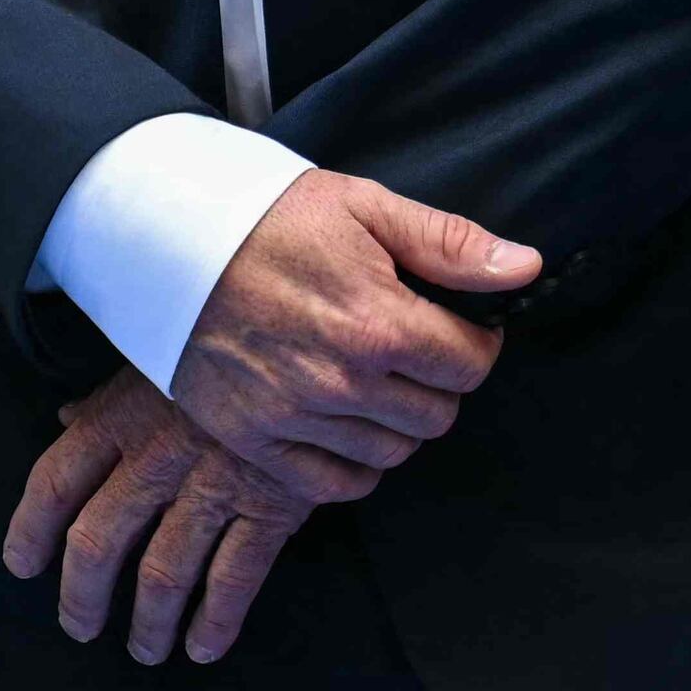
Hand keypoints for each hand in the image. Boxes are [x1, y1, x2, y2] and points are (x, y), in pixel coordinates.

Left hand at [1, 368, 316, 665]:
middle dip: (82, 596)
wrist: (312, 334)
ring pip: (162, 573)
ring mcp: (212, 486)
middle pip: (98, 542)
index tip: (22, 563)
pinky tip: (203, 643)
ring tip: (144, 647)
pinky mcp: (268, 506)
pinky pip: (233, 579)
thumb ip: (109, 398)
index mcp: (122, 415)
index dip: (29, 530)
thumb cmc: (225, 339)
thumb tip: (67, 417)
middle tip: (80, 623)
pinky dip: (215, 621)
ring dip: (148, 623)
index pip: (54, 482)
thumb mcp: (157, 355)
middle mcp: (157, 457)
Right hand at [168, 170, 537, 492]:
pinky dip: (353, 460)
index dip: (475, 341)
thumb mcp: (364, 207)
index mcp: (378, 323)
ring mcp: (296, 419)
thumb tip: (524, 267)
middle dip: (438, 381)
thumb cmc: (267, 216)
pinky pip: (336, 484)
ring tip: (374, 376)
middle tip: (412, 348)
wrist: (165, 238)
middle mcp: (342, 382)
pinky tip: (345, 419)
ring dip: (397, 419)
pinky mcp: (256, 442)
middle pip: (437, 415)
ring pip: (393, 452)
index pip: (470, 365)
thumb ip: (448, 243)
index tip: (456, 324)